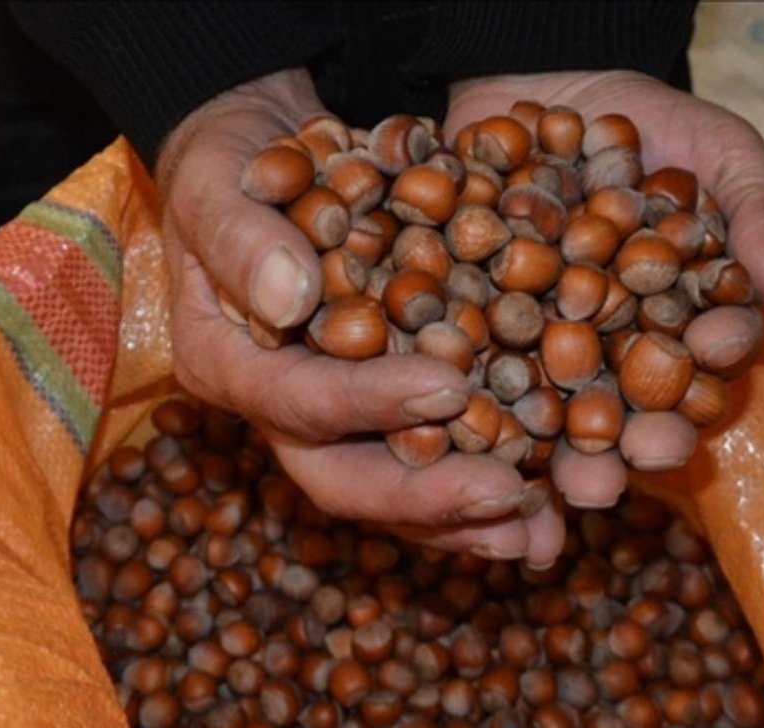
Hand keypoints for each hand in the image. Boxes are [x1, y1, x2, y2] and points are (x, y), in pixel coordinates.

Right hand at [156, 70, 563, 565]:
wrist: (261, 157)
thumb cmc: (231, 159)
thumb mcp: (217, 176)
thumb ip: (242, 238)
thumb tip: (291, 300)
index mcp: (225, 362)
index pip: (296, 400)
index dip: (369, 402)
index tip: (447, 384)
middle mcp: (275, 410)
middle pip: (344, 478)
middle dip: (427, 495)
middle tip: (508, 493)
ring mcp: (329, 422)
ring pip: (392, 492)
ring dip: (464, 520)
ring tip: (538, 535)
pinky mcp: (380, 413)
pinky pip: (430, 464)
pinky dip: (484, 488)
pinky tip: (547, 506)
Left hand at [446, 71, 763, 508]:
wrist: (544, 82)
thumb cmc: (652, 125)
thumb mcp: (722, 148)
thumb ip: (762, 208)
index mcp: (687, 328)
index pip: (709, 362)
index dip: (714, 367)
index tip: (714, 361)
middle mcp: (619, 357)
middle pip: (637, 414)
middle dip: (645, 441)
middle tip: (644, 454)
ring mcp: (546, 355)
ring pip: (559, 421)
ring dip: (569, 460)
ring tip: (576, 485)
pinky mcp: (477, 341)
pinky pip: (475, 381)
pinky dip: (477, 415)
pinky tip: (481, 437)